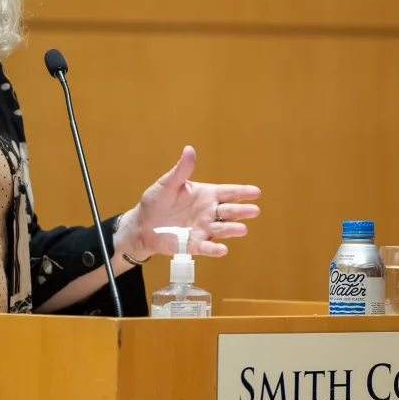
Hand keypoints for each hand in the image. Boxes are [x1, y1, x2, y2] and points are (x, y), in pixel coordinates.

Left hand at [115, 146, 259, 260]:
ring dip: (232, 229)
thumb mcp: (168, 183)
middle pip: (229, 211)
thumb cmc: (157, 201)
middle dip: (242, 211)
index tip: (256, 192)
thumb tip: (189, 149)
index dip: (242, 192)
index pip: (228, 193)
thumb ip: (181, 170)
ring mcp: (202, 229)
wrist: (142, 224)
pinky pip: (205, 247)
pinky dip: (214, 249)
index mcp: (206, 195)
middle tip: (254, 210)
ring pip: (221, 229)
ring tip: (242, 229)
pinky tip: (222, 250)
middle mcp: (208, 212)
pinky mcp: (193, 244)